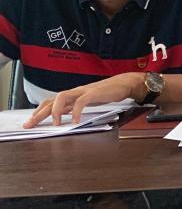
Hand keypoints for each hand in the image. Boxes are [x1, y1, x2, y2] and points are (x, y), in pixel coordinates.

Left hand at [23, 73, 144, 128]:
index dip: (38, 111)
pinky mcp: (94, 93)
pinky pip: (81, 102)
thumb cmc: (108, 92)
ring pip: (62, 97)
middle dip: (39, 113)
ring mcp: (84, 91)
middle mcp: (75, 92)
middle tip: (29, 125)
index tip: (30, 122)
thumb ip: (75, 106)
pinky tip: (75, 121)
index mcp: (73, 95)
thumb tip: (63, 115)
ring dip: (56, 111)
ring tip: (55, 123)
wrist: (125, 83)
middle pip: (52, 100)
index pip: (50, 101)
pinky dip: (76, 112)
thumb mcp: (88, 101)